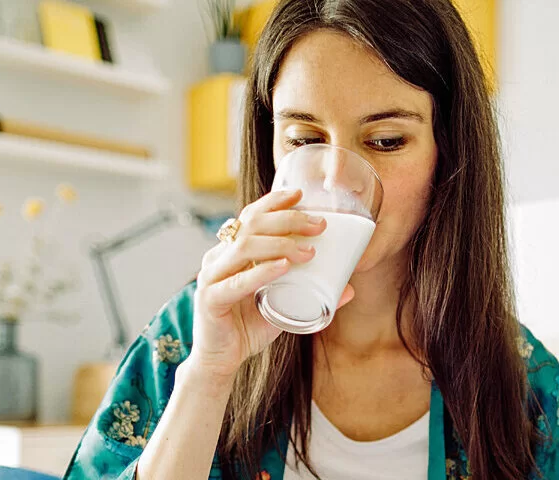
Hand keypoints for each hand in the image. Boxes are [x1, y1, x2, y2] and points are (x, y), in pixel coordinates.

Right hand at [188, 189, 355, 380]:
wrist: (221, 361)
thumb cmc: (248, 327)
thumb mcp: (283, 305)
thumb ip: (310, 293)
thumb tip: (349, 288)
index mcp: (230, 252)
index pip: (250, 216)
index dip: (274, 202)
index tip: (301, 194)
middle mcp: (218, 258)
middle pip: (251, 226)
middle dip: (288, 220)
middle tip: (319, 225)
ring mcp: (211, 277)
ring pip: (244, 248)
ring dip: (280, 244)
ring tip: (309, 251)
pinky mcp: (210, 300)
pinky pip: (237, 282)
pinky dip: (262, 272)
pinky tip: (283, 267)